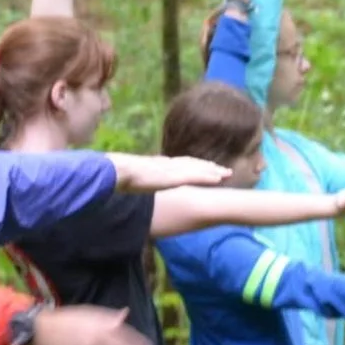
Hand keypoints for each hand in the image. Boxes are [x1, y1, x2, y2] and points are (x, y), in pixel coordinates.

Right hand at [107, 153, 230, 191]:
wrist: (117, 171)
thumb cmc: (120, 175)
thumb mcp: (133, 177)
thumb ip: (140, 177)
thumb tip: (135, 181)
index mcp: (160, 164)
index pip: (182, 163)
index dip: (196, 165)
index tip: (207, 167)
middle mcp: (169, 164)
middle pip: (194, 164)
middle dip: (209, 167)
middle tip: (225, 170)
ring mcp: (172, 170)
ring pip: (198, 169)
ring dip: (213, 171)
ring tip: (227, 174)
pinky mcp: (173, 177)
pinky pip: (195, 177)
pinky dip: (207, 177)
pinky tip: (218, 179)